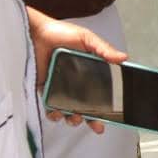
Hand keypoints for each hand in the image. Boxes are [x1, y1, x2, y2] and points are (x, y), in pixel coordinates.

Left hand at [30, 13, 129, 133]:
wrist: (34, 33)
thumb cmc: (59, 32)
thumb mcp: (86, 38)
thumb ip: (104, 49)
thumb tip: (123, 58)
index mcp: (88, 71)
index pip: (101, 92)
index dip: (108, 106)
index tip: (113, 116)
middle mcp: (75, 81)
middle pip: (87, 106)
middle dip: (93, 119)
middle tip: (97, 125)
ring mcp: (59, 87)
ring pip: (69, 110)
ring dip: (73, 119)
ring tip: (75, 118)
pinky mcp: (44, 90)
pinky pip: (50, 107)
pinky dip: (54, 114)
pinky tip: (56, 114)